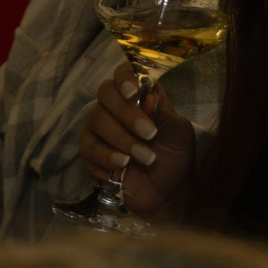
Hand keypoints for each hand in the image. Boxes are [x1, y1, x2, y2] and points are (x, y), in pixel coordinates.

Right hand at [78, 63, 196, 221]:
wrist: (167, 194)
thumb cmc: (174, 158)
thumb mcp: (179, 135)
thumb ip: (164, 115)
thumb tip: (148, 97)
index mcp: (140, 95)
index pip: (124, 73)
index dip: (125, 78)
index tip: (133, 93)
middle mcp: (115, 106)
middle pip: (106, 93)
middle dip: (126, 114)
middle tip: (149, 135)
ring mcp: (99, 128)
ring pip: (97, 119)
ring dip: (123, 140)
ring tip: (145, 158)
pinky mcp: (90, 152)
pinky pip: (89, 147)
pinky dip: (107, 157)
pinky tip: (123, 167)